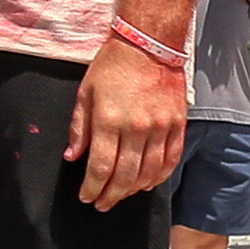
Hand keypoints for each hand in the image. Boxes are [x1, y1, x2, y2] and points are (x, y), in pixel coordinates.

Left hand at [67, 34, 186, 211]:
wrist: (149, 45)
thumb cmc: (114, 66)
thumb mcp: (86, 93)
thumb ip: (79, 128)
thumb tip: (73, 156)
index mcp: (109, 120)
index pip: (100, 167)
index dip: (92, 188)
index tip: (87, 197)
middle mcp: (137, 128)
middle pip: (125, 175)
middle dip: (111, 194)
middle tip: (103, 203)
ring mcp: (161, 128)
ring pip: (149, 172)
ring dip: (134, 189)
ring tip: (123, 194)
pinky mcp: (177, 125)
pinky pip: (171, 160)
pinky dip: (160, 176)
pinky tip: (148, 183)